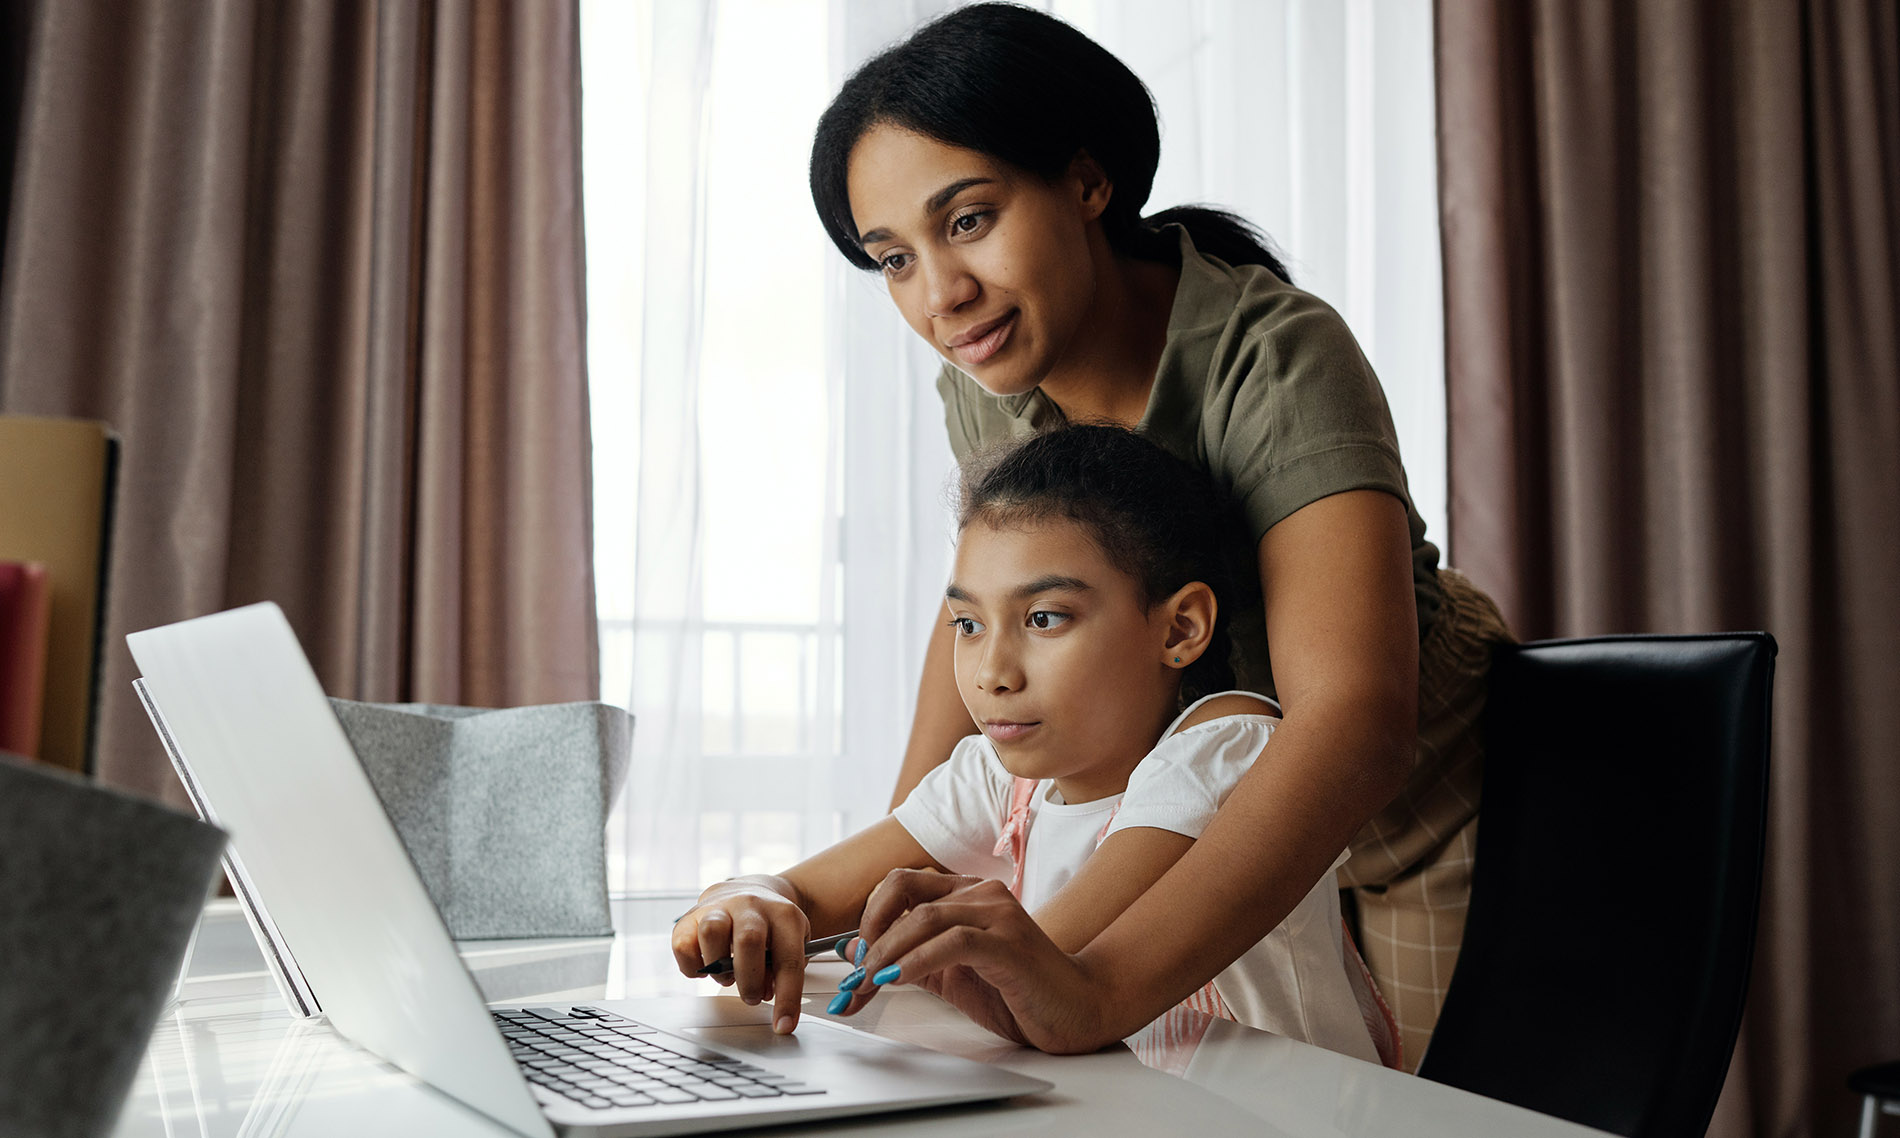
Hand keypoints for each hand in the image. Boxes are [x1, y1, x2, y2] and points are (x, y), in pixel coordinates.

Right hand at [670, 877, 809, 1033]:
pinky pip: (683, 944)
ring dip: (718, 968)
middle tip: (752, 996)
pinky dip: (692, 966)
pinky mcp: (690, 917)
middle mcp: (750, 906)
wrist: (752, 890)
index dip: (787, 997)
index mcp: (783, 914)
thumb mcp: (791, 942)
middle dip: (749, 980)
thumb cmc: (772, 926)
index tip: (783, 1026)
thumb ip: (782, 971)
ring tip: (727, 976)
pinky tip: (706, 967)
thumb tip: (766, 994)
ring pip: (711, 933)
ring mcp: (719, 908)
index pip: (788, 959)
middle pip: (748, 940)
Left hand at [832, 870, 1106, 1053]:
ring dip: (887, 953)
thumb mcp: (948, 975)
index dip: (869, 916)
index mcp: (966, 894)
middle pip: (904, 889)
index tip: (856, 959)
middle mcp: (981, 893)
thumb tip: (854, 950)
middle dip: (870, 932)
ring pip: (924, 915)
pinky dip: (917, 961)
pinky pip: (953, 942)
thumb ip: (906, 957)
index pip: (901, 883)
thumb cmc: (1017, 992)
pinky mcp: (1009, 943)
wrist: (1075, 1011)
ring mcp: (998, 914)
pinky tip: (899, 981)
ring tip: (870, 983)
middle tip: (856, 974)